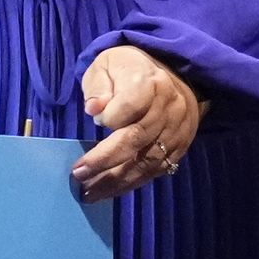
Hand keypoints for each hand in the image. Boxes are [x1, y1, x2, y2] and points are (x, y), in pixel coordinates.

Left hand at [68, 44, 202, 200]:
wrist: (175, 76)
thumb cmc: (131, 71)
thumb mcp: (108, 66)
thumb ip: (98, 86)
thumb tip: (94, 109)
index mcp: (150, 83)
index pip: (130, 105)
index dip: (110, 117)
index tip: (96, 120)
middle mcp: (167, 108)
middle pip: (136, 139)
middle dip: (104, 161)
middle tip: (78, 174)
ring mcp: (176, 131)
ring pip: (146, 162)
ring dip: (115, 181)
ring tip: (89, 192)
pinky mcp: (180, 147)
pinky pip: (155, 170)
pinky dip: (132, 183)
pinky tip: (110, 190)